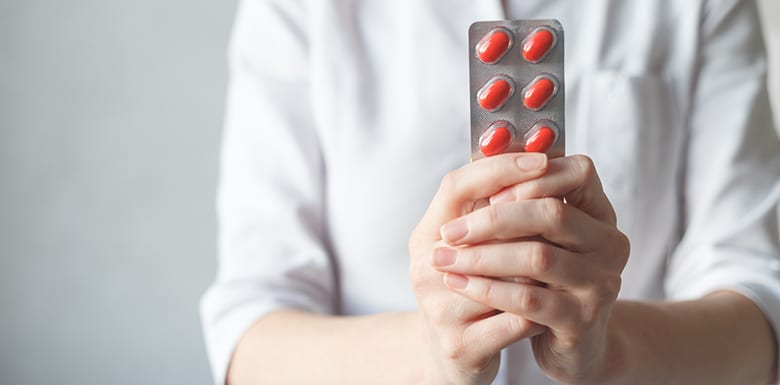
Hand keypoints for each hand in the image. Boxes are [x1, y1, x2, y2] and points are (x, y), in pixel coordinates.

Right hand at [408, 153, 550, 384]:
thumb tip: (533, 156)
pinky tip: (553, 305)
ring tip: (564, 263)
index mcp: (426, 235)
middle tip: (567, 213)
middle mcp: (425, 268)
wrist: (450, 357)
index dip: (500, 168)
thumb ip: (489, 206)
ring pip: (507, 278)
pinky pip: (515, 321)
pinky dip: (540, 312)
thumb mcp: (467, 246)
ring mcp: (439, 309)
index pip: (457, 186)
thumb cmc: (467, 291)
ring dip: (540, 270)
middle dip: (531, 220)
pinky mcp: (461, 346)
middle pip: (485, 228)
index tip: (541, 159)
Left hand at [432, 155, 629, 384]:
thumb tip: (486, 146)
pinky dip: (487, 289)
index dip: (530, 175)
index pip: (578, 171)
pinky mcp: (581, 321)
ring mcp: (600, 284)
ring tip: (442, 259)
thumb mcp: (536, 236)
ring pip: (537, 258)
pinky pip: (529, 301)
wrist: (569, 346)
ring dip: (481, 257)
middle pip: (552, 213)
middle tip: (448, 231)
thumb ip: (519, 197)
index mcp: (599, 212)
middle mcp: (609, 244)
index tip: (486, 192)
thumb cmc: (543, 281)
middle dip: (493, 219)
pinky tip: (459, 283)